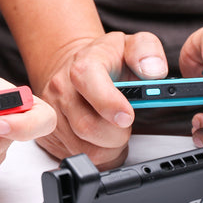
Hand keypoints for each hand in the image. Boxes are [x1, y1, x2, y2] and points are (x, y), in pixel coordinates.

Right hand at [38, 31, 167, 169]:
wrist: (76, 69)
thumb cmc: (106, 62)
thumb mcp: (131, 45)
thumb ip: (147, 51)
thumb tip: (154, 70)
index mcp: (83, 64)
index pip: (88, 81)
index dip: (109, 103)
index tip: (128, 116)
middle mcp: (61, 89)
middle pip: (88, 126)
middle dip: (117, 134)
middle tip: (126, 123)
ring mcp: (52, 114)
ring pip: (84, 149)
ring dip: (109, 147)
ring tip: (115, 131)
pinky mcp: (48, 135)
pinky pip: (76, 156)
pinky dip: (98, 155)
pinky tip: (102, 140)